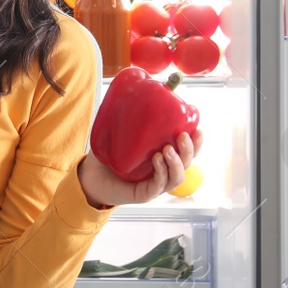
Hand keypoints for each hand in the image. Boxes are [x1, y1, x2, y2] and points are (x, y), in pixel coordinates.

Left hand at [78, 129, 199, 207]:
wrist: (90, 177)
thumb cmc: (107, 157)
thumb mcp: (119, 135)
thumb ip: (128, 119)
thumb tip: (133, 93)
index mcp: (162, 157)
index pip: (185, 151)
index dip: (196, 142)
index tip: (197, 129)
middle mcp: (163, 171)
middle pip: (187, 163)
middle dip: (189, 150)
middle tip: (182, 136)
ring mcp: (156, 184)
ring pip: (177, 177)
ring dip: (177, 162)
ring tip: (167, 149)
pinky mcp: (145, 194)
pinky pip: (159, 185)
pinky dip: (161, 172)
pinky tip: (156, 160)